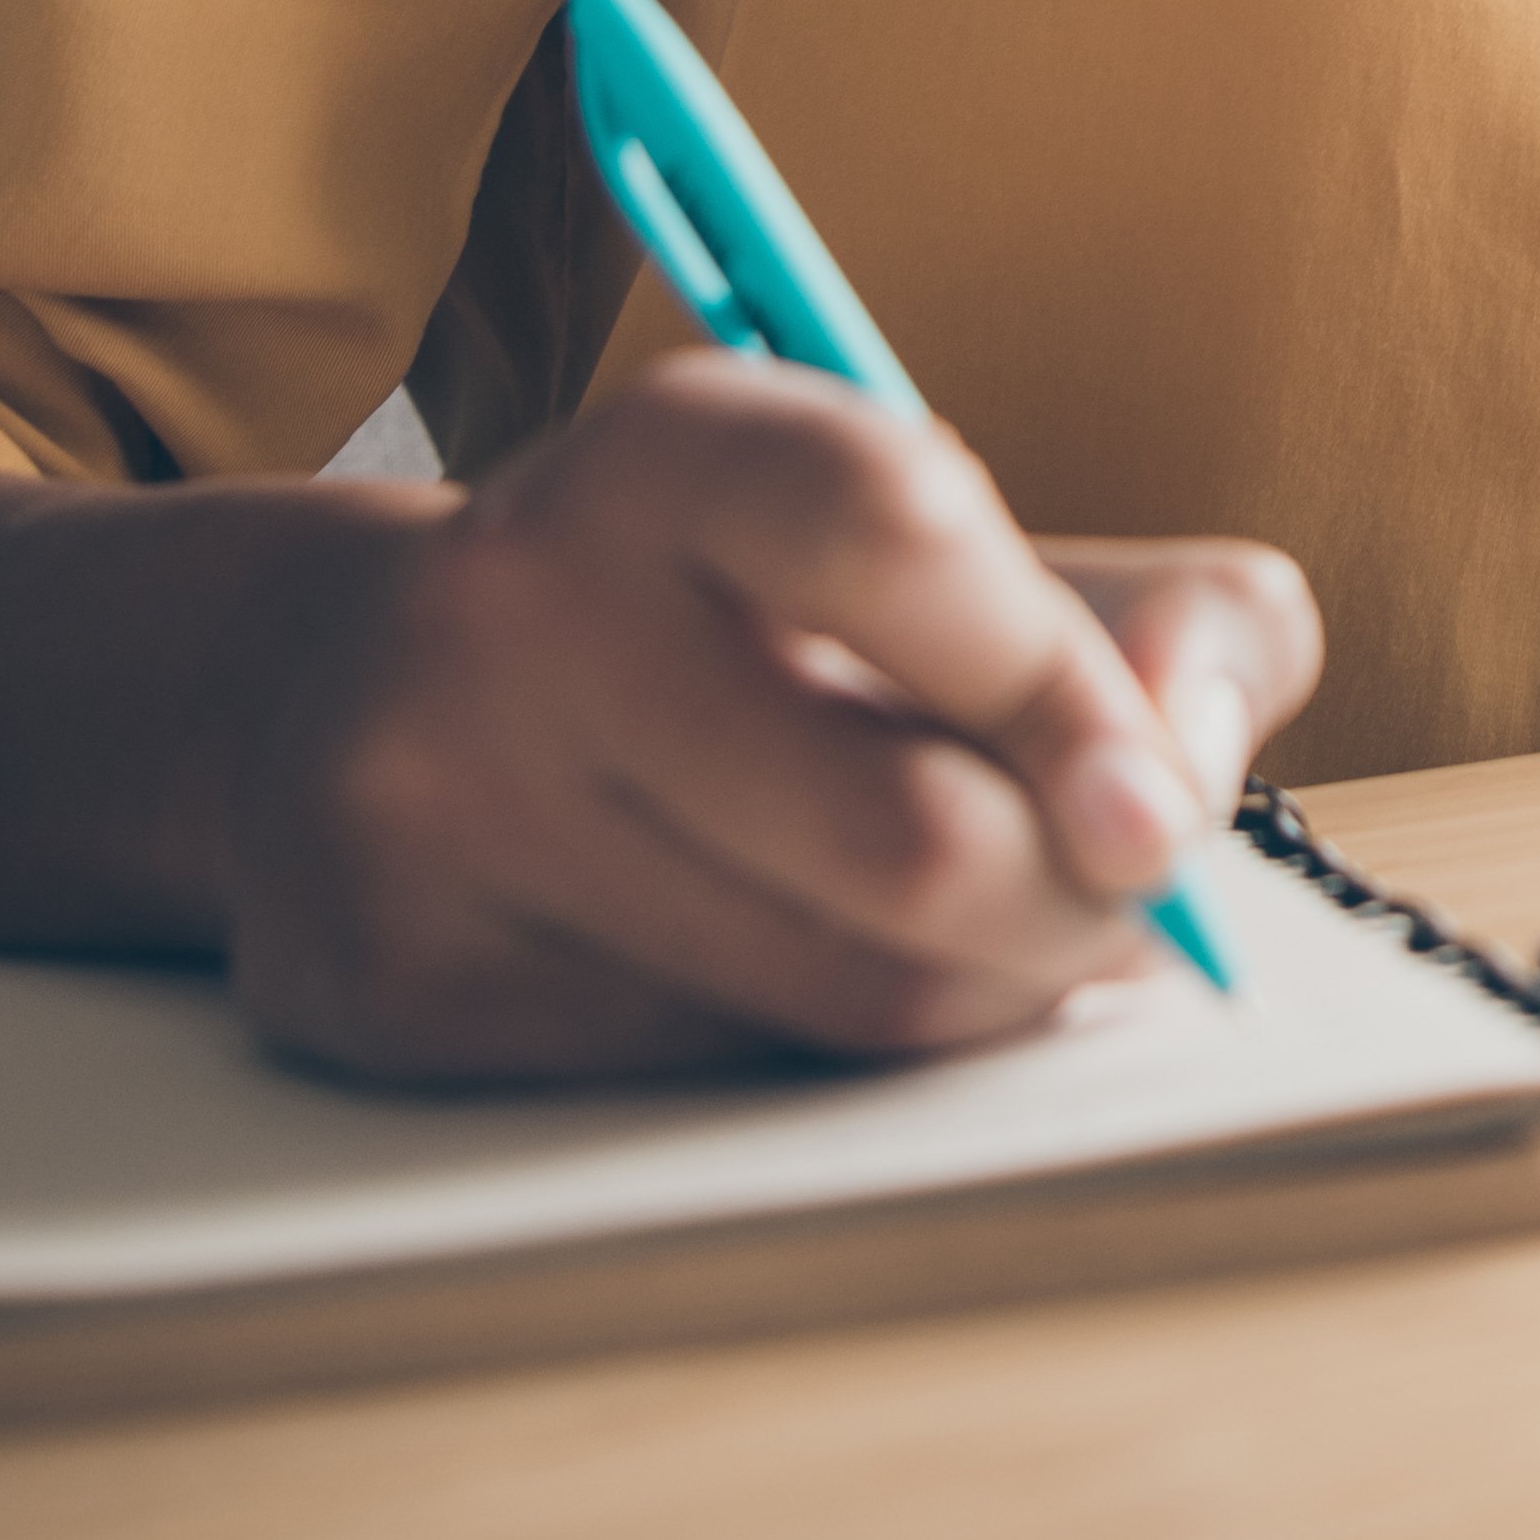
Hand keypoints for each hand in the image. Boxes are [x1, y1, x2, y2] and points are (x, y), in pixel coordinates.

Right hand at [211, 356, 1320, 1083]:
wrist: (342, 692)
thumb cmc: (710, 616)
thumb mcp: (923, 543)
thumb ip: (1149, 613)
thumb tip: (1197, 763)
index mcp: (665, 456)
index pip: (898, 533)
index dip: (1072, 689)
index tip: (1163, 800)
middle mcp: (519, 610)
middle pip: (908, 834)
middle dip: (1074, 896)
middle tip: (1110, 888)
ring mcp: (434, 808)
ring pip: (844, 996)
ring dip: (985, 989)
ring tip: (986, 925)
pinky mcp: (399, 989)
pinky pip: (728, 1084)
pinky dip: (837, 1052)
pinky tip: (815, 966)